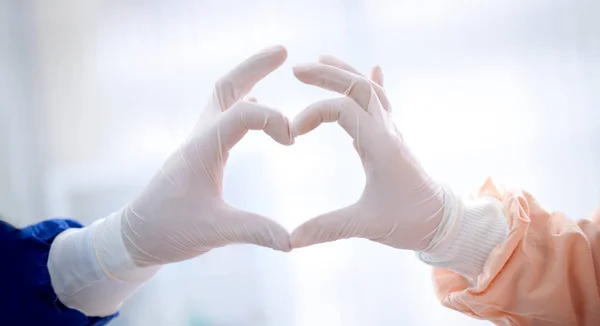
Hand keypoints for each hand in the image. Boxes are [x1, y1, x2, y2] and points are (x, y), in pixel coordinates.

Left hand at [99, 46, 293, 266]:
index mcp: (204, 149)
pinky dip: (243, 102)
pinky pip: (223, 114)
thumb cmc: (169, 229)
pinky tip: (256, 106)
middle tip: (282, 51)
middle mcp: (200, 137)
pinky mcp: (200, 150)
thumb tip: (293, 241)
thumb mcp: (214, 232)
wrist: (136, 234)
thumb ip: (254, 231)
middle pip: (227, 87)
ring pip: (223, 97)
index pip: (244, 113)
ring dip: (248, 79)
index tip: (292, 142)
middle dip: (255, 66)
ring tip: (273, 65)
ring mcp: (199, 141)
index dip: (275, 120)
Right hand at [290, 56, 445, 251]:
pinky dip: (374, 83)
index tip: (293, 134)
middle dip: (327, 74)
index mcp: (380, 145)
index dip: (313, 114)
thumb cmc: (410, 221)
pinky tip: (373, 69)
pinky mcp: (392, 139)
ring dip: (345, 73)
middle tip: (296, 70)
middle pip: (358, 86)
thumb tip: (290, 240)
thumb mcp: (367, 225)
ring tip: (322, 61)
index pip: (342, 108)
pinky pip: (384, 103)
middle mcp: (387, 131)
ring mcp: (391, 132)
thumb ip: (327, 228)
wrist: (444, 222)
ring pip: (369, 90)